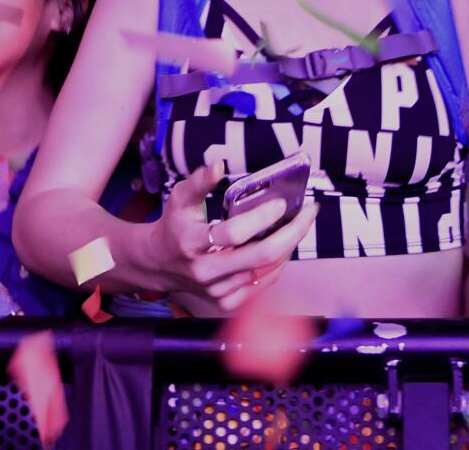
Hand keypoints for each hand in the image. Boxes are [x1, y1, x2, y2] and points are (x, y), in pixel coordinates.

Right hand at [148, 165, 318, 310]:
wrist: (159, 264)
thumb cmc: (175, 225)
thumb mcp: (180, 198)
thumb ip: (199, 181)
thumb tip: (218, 165)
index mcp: (192, 243)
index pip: (234, 233)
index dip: (262, 218)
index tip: (281, 203)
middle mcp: (205, 271)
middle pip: (261, 256)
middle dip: (292, 232)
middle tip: (309, 212)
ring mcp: (217, 291)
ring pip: (266, 270)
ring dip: (288, 246)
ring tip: (300, 224)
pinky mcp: (225, 303)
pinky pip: (262, 285)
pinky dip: (278, 265)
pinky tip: (284, 247)